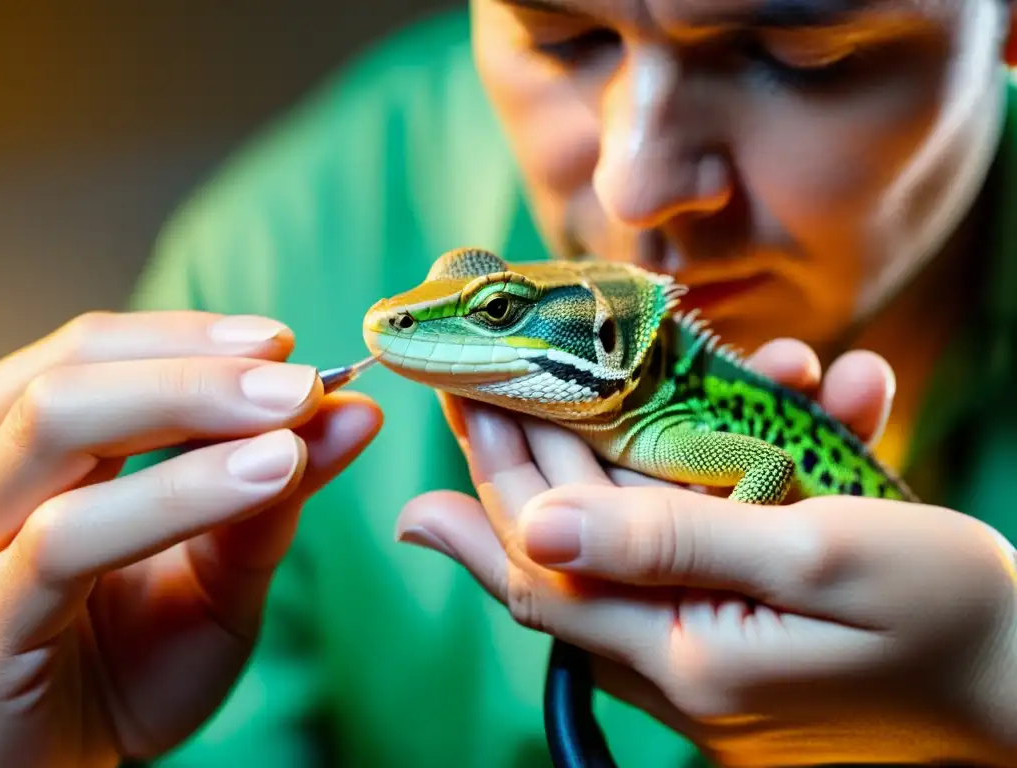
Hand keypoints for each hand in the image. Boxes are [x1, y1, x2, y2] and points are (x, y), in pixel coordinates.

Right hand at [0, 311, 381, 766]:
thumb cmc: (127, 670)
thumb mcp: (218, 574)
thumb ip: (272, 492)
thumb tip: (351, 411)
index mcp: (33, 462)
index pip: (87, 358)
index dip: (183, 339)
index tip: (283, 343)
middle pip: (70, 377)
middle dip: (196, 366)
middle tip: (300, 377)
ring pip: (55, 425)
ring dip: (188, 401)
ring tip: (295, 410)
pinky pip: (68, 537)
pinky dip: (176, 492)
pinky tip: (270, 472)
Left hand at [398, 339, 1016, 765]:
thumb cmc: (944, 617)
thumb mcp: (816, 559)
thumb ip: (669, 543)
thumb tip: (530, 528)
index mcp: (681, 651)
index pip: (542, 562)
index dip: (491, 477)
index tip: (461, 396)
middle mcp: (677, 653)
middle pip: (573, 540)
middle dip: (537, 444)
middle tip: (498, 367)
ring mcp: (706, 637)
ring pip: (634, 527)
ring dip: (641, 439)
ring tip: (645, 360)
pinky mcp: (738, 617)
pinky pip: (699, 533)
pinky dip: (720, 467)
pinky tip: (789, 397)